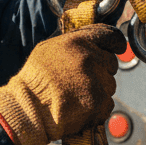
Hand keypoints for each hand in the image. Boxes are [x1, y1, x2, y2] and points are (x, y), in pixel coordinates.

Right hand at [0, 24, 126, 144]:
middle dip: (101, 71)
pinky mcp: (97, 102)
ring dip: (99, 91)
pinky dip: (98, 109)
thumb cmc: (34, 81)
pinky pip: (108, 104)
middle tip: (82, 81)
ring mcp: (95, 80)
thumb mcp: (48, 50)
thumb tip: (91, 42)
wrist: (27, 108)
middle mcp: (89, 58)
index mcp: (77, 42)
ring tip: (76, 96)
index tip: (118, 48)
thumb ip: (74, 43)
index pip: (110, 36)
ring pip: (110, 85)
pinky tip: (80, 108)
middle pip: (110, 63)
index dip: (116, 43)